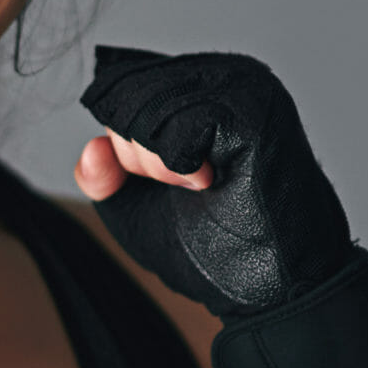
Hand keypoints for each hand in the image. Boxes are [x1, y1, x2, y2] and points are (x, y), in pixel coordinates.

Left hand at [73, 46, 355, 317]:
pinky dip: (175, 166)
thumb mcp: (138, 208)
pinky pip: (175, 126)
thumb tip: (93, 147)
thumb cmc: (220, 251)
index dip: (122, 144)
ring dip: (156, 165)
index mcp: (201, 87)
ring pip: (145, 105)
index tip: (171, 182)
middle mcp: (225, 74)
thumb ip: (106, 172)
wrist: (274, 292)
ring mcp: (244, 86)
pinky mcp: (254, 110)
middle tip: (189, 189)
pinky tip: (211, 182)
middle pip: (124, 92)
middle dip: (134, 156)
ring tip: (204, 187)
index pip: (120, 86)